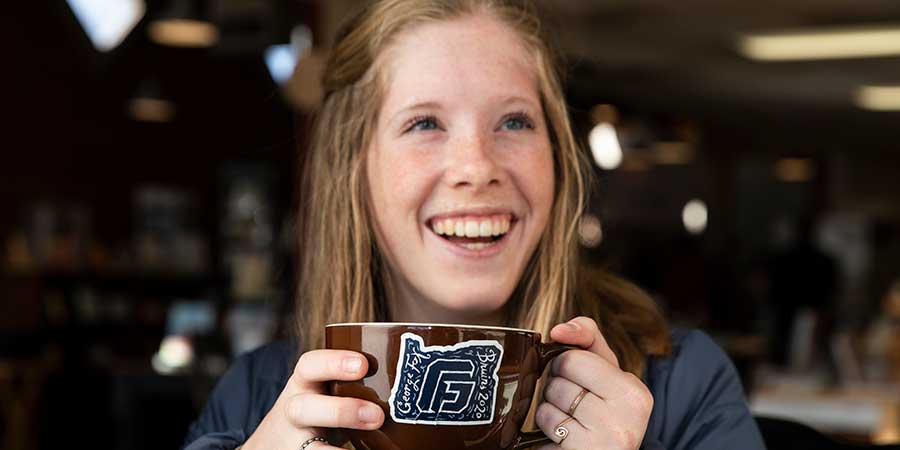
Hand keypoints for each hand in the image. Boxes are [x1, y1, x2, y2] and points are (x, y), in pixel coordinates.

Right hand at [242, 349, 383, 449]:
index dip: (334, 362)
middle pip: (304, 408)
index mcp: (306, 383)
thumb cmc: (323, 405)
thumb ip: (362, 381)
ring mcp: (296, 440)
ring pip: (309, 446)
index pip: (310, 365)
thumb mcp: (331, 388)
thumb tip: (429, 376)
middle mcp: (295, 410)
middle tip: (377, 417)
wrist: (279, 442)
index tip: (363, 365)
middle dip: (341, 411)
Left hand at [534, 316, 653, 449]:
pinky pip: (543, 430)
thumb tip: (558, 331)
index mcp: (633, 392)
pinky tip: (564, 436)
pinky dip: (546, 431)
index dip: (566, 365)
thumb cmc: (606, 406)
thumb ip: (588, 338)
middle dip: (557, 387)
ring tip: (570, 419)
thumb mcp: (608, 369)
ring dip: (550, 410)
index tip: (579, 378)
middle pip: (557, 382)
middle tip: (575, 401)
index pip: (573, 359)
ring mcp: (601, 443)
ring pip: (545, 407)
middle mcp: (623, 420)